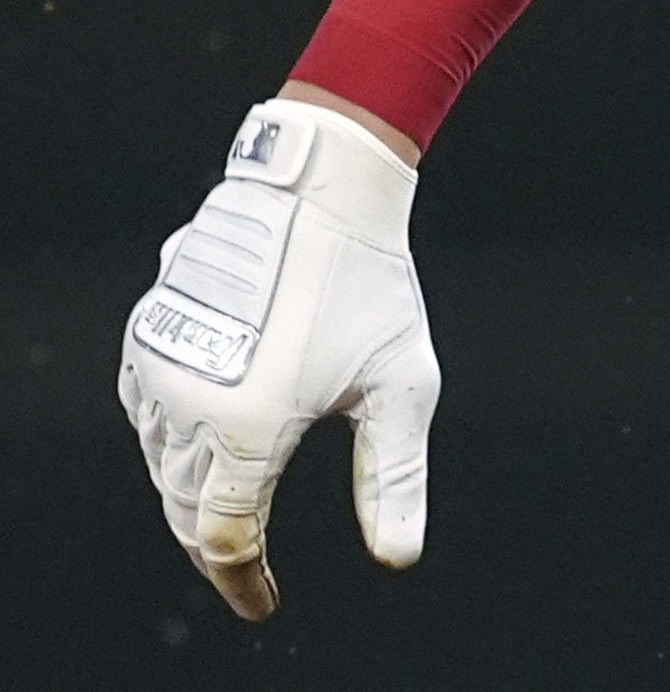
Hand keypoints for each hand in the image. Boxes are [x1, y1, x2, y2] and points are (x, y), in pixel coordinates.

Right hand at [120, 98, 438, 619]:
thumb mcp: (401, 386)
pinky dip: (170, 446)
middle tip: (250, 570)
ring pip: (160, 462)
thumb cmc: (370, 282)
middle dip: (214, 546)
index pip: (222, 536)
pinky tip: (202, 449)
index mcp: (247, 425)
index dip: (242, 578)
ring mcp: (159, 363)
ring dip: (190, 495)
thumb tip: (398, 556)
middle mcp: (187, 400)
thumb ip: (393, 477)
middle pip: (184, 506)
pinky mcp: (147, 333)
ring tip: (231, 514)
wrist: (320, 188)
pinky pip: (146, 414)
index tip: (264, 602)